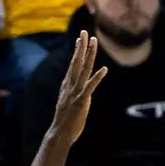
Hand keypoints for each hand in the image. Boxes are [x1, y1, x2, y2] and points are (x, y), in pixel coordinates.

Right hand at [50, 31, 106, 145]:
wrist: (59, 133)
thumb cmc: (66, 119)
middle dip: (82, 46)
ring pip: (83, 69)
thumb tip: (77, 86)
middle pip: (77, 62)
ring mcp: (75, 92)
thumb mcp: (69, 101)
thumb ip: (74, 91)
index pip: (73, 64)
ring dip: (89, 55)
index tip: (80, 38)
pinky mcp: (81, 101)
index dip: (77, 50)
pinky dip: (97, 77)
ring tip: (94, 42)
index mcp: (67, 85)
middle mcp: (70, 85)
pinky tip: (104, 69)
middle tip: (85, 32)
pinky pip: (90, 87)